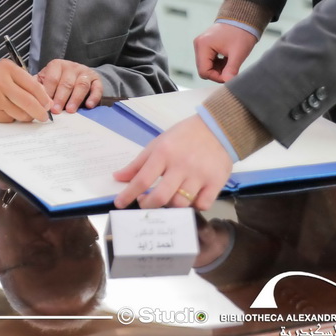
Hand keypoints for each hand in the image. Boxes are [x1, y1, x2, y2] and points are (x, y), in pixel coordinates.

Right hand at [0, 60, 50, 122]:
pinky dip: (12, 118)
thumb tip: (47, 102)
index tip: (48, 105)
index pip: (33, 86)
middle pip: (28, 103)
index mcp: (8, 69)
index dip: (44, 98)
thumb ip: (28, 83)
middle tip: (43, 116)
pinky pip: (9, 120)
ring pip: (20, 114)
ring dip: (26, 116)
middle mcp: (0, 82)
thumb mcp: (10, 73)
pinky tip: (6, 110)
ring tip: (22, 111)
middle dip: (40, 112)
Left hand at [37, 59, 101, 112]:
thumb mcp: (45, 79)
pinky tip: (89, 106)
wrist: (78, 76)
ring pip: (81, 85)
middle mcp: (71, 66)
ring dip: (75, 99)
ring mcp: (85, 72)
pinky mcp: (96, 79)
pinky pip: (97, 88)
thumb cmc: (57, 80)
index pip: (51, 79)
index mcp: (56, 65)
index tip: (44, 105)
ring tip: (70, 111)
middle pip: (66, 83)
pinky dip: (93, 97)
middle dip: (60, 98)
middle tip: (56, 111)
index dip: (48, 92)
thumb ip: (37, 85)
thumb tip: (26, 94)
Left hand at [112, 115, 232, 209]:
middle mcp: (181, 165)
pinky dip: (193, 206)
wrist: (217, 129)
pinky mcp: (216, 182)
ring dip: (170, 206)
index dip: (129, 194)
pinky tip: (189, 199)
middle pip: (161, 196)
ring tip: (167, 198)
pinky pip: (202, 204)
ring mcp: (200, 175)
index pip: (142, 179)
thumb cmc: (183, 136)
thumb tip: (118, 177)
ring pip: (181, 203)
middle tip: (145, 203)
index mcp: (164, 153)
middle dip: (148, 205)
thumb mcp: (157, 144)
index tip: (119, 203)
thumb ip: (138, 163)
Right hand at [193, 22, 257, 82]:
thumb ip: (231, 69)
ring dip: (218, 69)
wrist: (243, 19)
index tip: (230, 77)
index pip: (204, 71)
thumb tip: (227, 83)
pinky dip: (218, 64)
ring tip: (231, 63)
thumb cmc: (241, 33)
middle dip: (217, 73)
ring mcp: (201, 44)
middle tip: (232, 71)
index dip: (217, 77)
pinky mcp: (205, 45)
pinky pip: (208, 60)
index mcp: (203, 45)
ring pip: (206, 66)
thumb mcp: (238, 54)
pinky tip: (227, 60)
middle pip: (203, 69)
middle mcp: (198, 44)